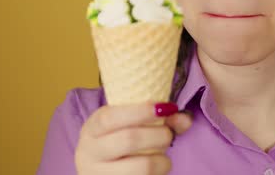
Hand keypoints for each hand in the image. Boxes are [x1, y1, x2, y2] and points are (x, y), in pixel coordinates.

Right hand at [75, 102, 191, 174]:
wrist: (99, 170)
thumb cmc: (119, 141)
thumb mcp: (129, 124)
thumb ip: (160, 118)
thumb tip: (184, 119)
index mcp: (92, 129)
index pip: (110, 117)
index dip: (140, 111)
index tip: (164, 107)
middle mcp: (90, 153)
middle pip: (129, 140)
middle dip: (159, 135)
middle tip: (168, 135)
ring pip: (141, 167)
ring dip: (162, 160)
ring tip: (163, 159)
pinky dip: (158, 174)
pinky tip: (155, 170)